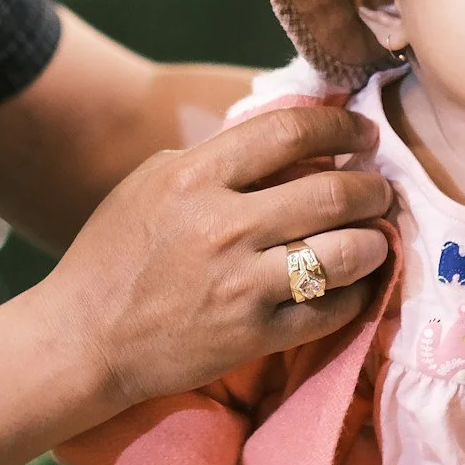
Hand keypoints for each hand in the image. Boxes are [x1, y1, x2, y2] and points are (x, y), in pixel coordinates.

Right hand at [42, 104, 394, 408]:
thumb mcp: (154, 183)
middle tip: (381, 191)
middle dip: (373, 189)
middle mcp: (224, 226)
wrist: (83, 338)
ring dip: (374, 242)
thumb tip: (295, 143)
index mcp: (194, 177)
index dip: (341, 127)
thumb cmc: (114, 253)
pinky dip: (356, 294)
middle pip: (333, 193)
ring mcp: (242, 284)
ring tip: (374, 238)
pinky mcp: (254, 335)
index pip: (290, 131)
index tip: (364, 135)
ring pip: (347, 253)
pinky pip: (333, 310)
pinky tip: (353, 284)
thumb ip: (219, 160)